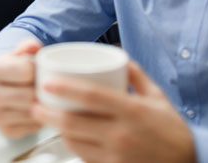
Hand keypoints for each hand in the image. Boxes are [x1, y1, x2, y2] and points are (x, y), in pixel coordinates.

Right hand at [0, 39, 43, 137]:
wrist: (1, 89)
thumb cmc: (14, 69)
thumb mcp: (19, 53)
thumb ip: (28, 46)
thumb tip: (35, 47)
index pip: (26, 70)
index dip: (38, 68)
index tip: (37, 68)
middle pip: (29, 95)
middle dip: (41, 89)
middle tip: (43, 84)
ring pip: (32, 112)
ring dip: (42, 105)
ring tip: (41, 95)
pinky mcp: (6, 131)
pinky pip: (34, 127)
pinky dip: (40, 118)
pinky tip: (37, 108)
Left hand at [31, 61, 195, 162]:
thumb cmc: (172, 130)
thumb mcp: (157, 96)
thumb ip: (136, 74)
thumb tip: (116, 54)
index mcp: (132, 111)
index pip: (91, 97)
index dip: (65, 88)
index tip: (47, 82)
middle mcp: (121, 134)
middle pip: (73, 122)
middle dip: (47, 112)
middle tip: (35, 103)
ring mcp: (115, 155)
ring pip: (74, 141)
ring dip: (56, 129)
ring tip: (46, 116)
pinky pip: (83, 156)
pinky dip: (71, 144)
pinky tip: (66, 134)